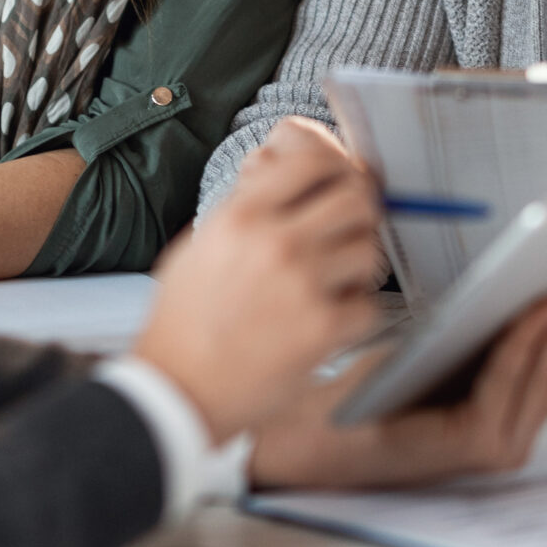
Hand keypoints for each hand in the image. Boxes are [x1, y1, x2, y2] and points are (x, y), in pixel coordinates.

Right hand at [133, 118, 385, 443]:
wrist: (177, 387)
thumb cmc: (184, 321)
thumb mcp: (200, 243)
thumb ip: (244, 204)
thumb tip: (279, 169)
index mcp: (242, 215)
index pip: (314, 160)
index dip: (334, 168)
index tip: (336, 183)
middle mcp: (275, 242)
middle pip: (356, 196)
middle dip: (356, 213)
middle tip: (346, 230)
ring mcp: (302, 285)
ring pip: (368, 248)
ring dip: (357, 264)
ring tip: (333, 280)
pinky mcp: (322, 329)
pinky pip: (368, 304)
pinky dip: (355, 312)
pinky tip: (329, 318)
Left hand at [249, 269, 546, 489]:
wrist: (313, 428)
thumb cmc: (376, 386)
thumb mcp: (449, 346)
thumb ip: (494, 331)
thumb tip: (543, 282)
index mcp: (513, 413)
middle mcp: (514, 435)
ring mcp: (498, 444)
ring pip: (545, 370)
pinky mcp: (472, 443)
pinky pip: (507, 379)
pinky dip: (526, 339)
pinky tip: (542, 304)